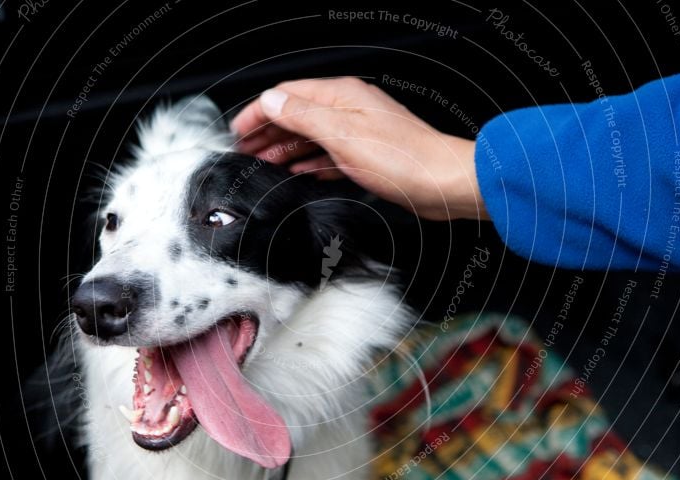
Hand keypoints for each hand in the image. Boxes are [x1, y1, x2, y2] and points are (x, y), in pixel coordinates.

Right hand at [231, 77, 486, 220]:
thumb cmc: (403, 159)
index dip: (258, 112)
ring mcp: (357, 132)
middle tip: (245, 151)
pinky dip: (309, 163)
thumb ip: (303, 117)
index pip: (286, 96)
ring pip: (311, 137)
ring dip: (285, 149)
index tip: (238, 131)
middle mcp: (348, 110)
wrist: (441, 183)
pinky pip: (328, 156)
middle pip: (297, 115)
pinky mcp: (366, 156)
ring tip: (264, 163)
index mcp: (341, 96)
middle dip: (268, 132)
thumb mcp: (342, 135)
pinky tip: (298, 173)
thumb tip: (271, 101)